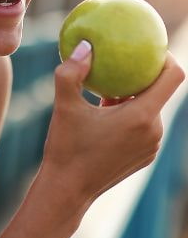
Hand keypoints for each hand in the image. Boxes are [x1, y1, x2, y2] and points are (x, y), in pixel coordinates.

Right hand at [41, 46, 184, 206]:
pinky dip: (131, 118)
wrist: (67, 191)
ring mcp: (152, 147)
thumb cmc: (66, 149)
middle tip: (120, 66)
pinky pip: (144, 129)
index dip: (166, 57)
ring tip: (108, 94)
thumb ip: (72, 72)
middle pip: (160, 93)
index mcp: (141, 116)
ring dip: (134, 99)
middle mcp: (154, 131)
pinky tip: (106, 117)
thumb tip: (86, 46)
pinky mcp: (145, 158)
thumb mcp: (64, 107)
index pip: (173, 76)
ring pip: (151, 111)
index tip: (149, 48)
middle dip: (142, 78)